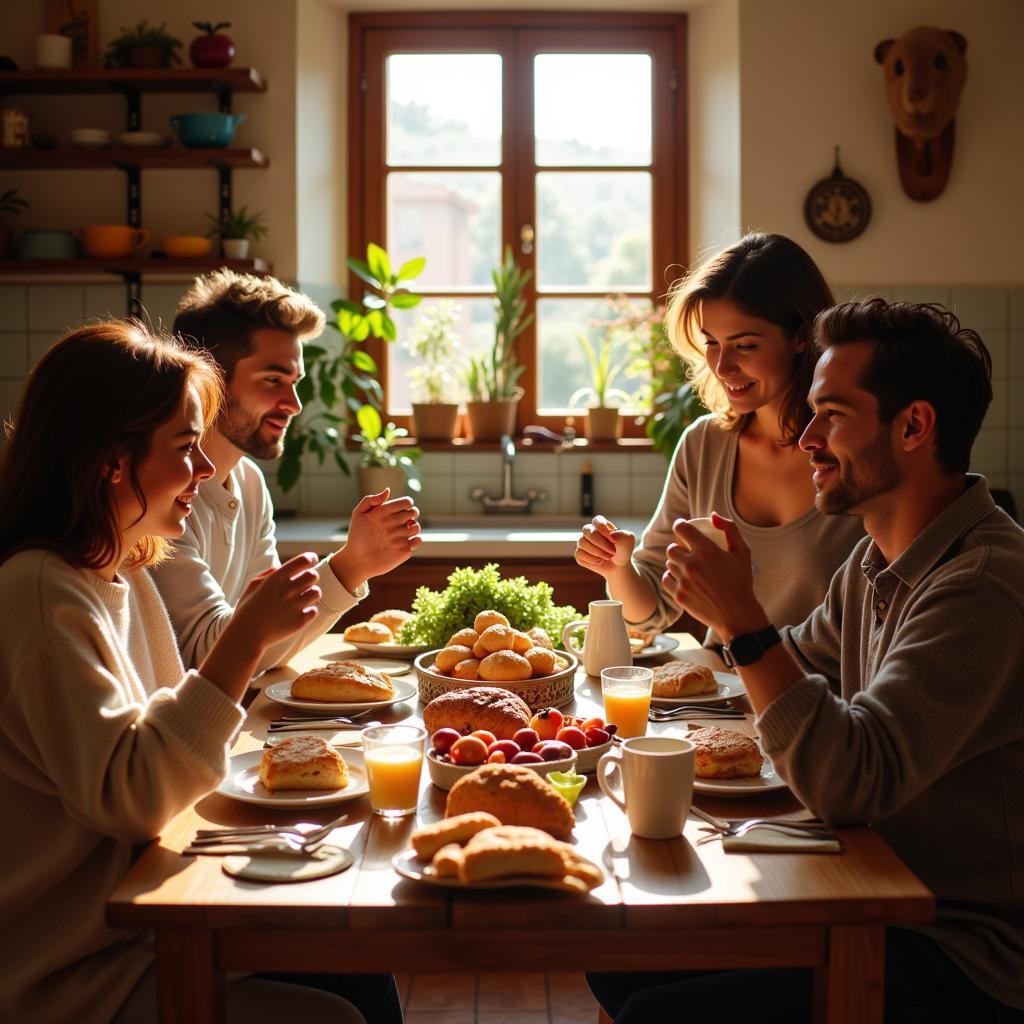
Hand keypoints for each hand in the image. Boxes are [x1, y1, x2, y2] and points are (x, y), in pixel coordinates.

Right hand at [230, 553, 320, 652]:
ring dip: (312, 594)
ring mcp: (294, 606)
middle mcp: (287, 590)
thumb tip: (279, 568)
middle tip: (306, 583)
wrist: (245, 636)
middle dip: (311, 577)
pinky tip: (300, 613)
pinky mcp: (299, 621)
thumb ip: (267, 575)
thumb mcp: (252, 587)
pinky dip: (309, 611)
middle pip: (313, 575)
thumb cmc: (247, 610)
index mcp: (275, 579)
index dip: (310, 558)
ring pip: (316, 592)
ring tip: (304, 598)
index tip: (312, 560)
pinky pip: (314, 610)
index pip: (303, 560)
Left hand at [332, 489, 421, 590]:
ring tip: (398, 534)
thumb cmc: (356, 537)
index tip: (399, 508)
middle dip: (410, 514)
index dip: (406, 502)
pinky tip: (407, 542)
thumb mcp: (358, 515)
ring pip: (416, 527)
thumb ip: (371, 500)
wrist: (357, 559)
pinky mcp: (405, 549)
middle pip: (414, 512)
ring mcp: (402, 536)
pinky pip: (418, 541)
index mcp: (388, 512)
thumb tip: (388, 490)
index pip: (405, 502)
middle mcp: (396, 523)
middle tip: (399, 521)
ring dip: (412, 528)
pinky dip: (416, 540)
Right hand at [574, 515, 635, 577]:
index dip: (604, 530)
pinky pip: (579, 555)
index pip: (597, 521)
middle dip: (601, 543)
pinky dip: (591, 560)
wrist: (619, 566)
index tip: (613, 540)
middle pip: (587, 531)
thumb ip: (623, 535)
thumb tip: (611, 536)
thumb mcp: (628, 541)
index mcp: (600, 524)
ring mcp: (583, 543)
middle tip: (612, 552)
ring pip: (582, 543)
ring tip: (608, 556)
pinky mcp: (579, 554)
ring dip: (597, 552)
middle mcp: (589, 531)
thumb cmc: (623, 550)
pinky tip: (599, 561)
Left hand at [662, 512, 765, 638]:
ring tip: (691, 570)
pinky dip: (672, 578)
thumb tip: (712, 515)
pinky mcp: (678, 595)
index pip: (681, 528)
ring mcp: (684, 581)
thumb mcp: (742, 553)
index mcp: (707, 551)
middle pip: (672, 548)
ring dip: (677, 564)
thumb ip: (729, 529)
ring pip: (669, 564)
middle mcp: (692, 565)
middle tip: (689, 555)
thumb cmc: (741, 582)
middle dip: (680, 549)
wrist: (737, 615)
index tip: (683, 529)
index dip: (680, 526)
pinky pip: (666, 579)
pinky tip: (684, 580)